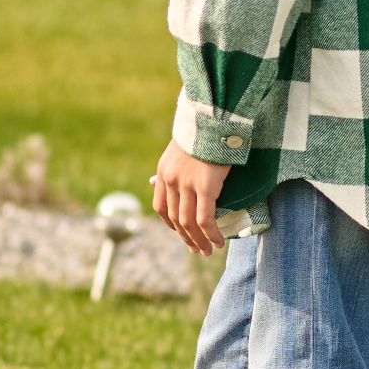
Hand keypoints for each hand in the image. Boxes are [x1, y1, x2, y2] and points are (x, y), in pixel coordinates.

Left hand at [153, 141, 231, 256]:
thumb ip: (168, 170)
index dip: (170, 224)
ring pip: (188, 223)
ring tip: (208, 251)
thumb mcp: (177, 151)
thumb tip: (151, 182)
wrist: (214, 118)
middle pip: (175, 219)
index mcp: (163, 172)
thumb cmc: (201, 132)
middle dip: (186, 237)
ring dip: (199, 240)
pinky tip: (218, 241)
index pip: (161, 207)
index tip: (182, 233)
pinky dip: (210, 234)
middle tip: (196, 250)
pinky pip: (204, 219)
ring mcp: (186, 184)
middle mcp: (171, 180)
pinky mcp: (205, 186)